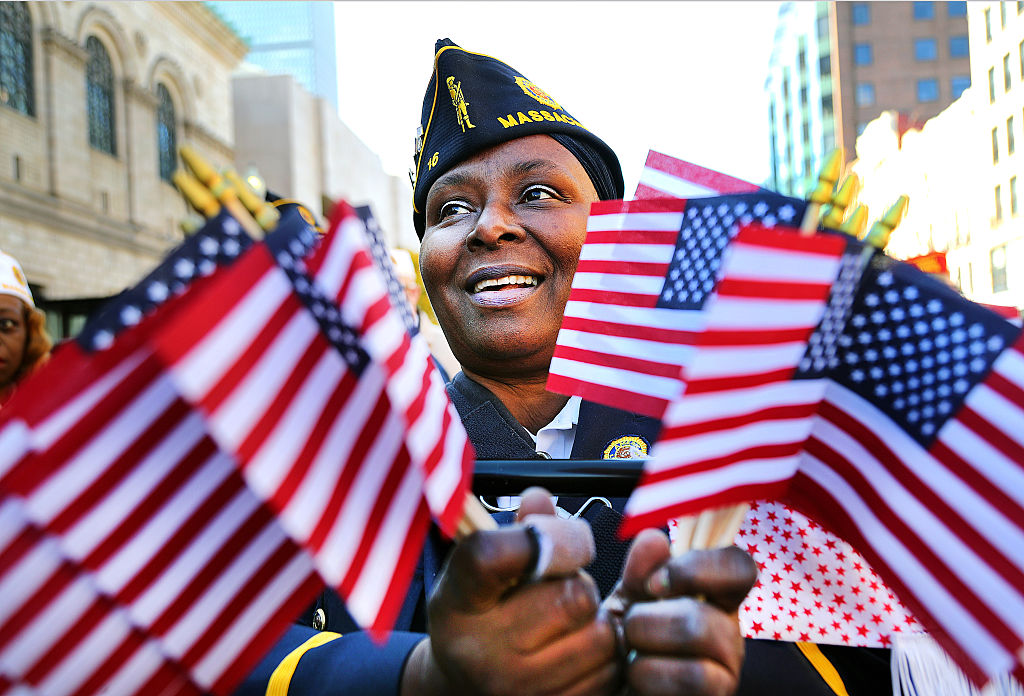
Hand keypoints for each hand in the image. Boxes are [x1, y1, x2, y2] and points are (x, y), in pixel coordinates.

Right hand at [402, 488, 620, 695]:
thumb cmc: (480, 616)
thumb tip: (541, 497)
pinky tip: (577, 648)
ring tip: (569, 620)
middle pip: (570, 596)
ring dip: (597, 619)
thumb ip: (517, 531)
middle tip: (562, 585)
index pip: (492, 556)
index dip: (543, 536)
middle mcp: (482, 652)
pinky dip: (606, 656)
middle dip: (579, 581)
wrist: (463, 692)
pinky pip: (611, 672)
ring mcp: (518, 690)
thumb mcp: (481, 572)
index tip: (559, 536)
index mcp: (457, 603)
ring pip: (600, 635)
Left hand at [608, 530, 756, 695]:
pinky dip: (647, 675)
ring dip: (645, 644)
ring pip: (698, 640)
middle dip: (648, 618)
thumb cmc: (627, 643)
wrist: (610, 687)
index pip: (739, 567)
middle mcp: (728, 635)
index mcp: (715, 599)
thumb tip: (655, 539)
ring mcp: (726, 673)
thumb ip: (641, 570)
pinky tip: (637, 678)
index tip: (655, 583)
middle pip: (705, 612)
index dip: (699, 567)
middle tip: (630, 628)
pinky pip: (690, 680)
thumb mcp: (629, 600)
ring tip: (630, 654)